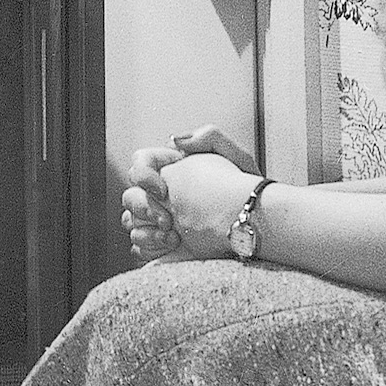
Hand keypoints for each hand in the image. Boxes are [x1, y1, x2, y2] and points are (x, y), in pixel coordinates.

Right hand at [122, 135, 259, 260]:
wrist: (255, 229)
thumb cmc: (249, 195)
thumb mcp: (237, 157)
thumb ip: (208, 136)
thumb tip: (175, 140)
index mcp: (175, 171)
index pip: (140, 162)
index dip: (143, 174)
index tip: (162, 190)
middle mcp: (163, 196)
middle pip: (130, 195)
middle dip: (144, 208)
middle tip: (168, 221)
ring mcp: (161, 222)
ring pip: (130, 222)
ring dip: (146, 231)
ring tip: (172, 238)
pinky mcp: (163, 247)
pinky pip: (139, 246)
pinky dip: (149, 248)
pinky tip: (172, 248)